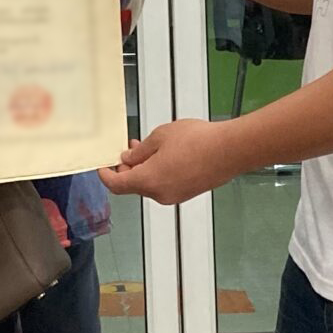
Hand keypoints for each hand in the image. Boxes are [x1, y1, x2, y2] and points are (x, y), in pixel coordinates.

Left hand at [99, 117, 234, 206]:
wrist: (230, 150)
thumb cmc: (199, 141)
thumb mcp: (160, 137)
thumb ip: (140, 151)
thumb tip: (129, 159)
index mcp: (148, 181)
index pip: (116, 185)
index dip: (105, 176)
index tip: (102, 167)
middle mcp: (160, 194)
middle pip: (133, 186)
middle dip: (127, 169)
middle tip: (128, 151)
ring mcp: (175, 195)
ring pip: (150, 185)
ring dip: (144, 170)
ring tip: (149, 148)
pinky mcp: (187, 193)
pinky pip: (165, 185)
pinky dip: (158, 174)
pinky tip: (165, 156)